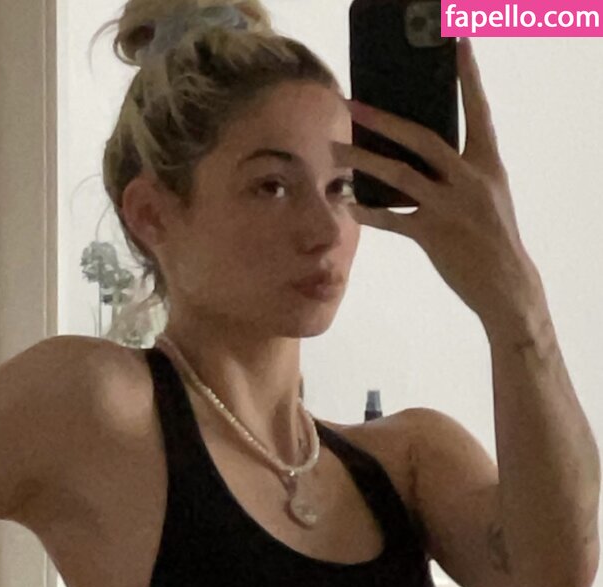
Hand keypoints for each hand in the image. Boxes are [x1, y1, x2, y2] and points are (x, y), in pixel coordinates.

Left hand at [334, 38, 541, 325]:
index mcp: (488, 164)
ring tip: (336, 152)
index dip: (468, 77)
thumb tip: (421, 156)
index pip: (478, 111)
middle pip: (421, 138)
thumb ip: (462, 171)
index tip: (457, 45)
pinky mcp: (433, 235)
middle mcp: (469, 179)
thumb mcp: (488, 195)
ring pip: (399, 175)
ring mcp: (450, 207)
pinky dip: (369, 212)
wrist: (506, 284)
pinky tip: (349, 206)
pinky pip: (392, 219)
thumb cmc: (493, 238)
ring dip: (364, 161)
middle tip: (353, 105)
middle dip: (383, 120)